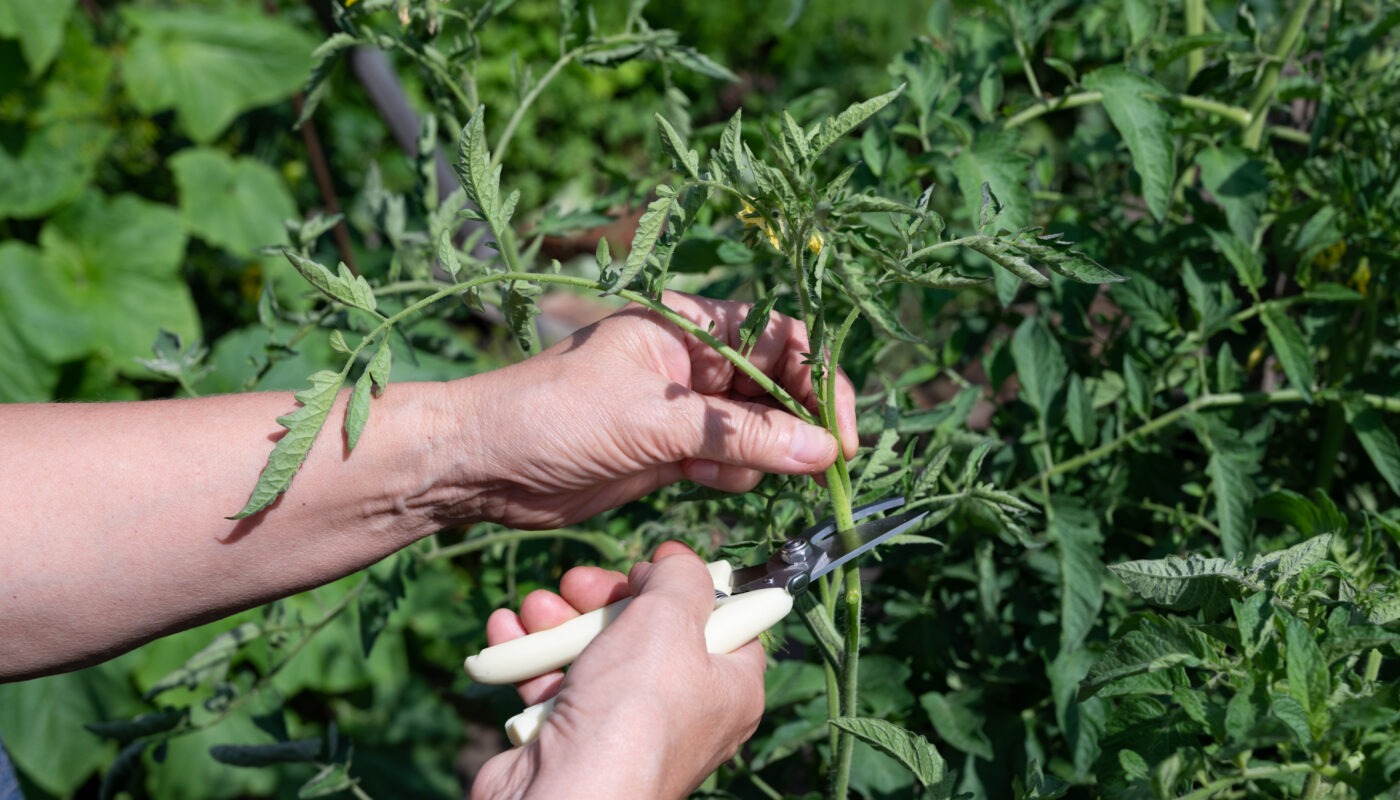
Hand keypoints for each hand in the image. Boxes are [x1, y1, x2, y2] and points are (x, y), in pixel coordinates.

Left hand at [448, 291, 856, 528]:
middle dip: (801, 425)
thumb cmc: (555, 417)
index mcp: (688, 325)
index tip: (840, 433)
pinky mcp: (669, 454)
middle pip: (777, 387)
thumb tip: (823, 450)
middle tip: (826, 466)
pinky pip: (728, 463)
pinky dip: (733, 477)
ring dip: (765, 456)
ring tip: (736, 474)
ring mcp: (682, 411)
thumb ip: (740, 436)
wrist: (484, 465)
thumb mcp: (653, 422)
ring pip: (757, 431)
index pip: (780, 339)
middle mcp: (693, 363)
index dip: (819, 381)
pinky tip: (706, 484)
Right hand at [470, 543, 766, 799]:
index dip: (689, 587)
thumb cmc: (632, 713)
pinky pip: (551, 683)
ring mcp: (623, 728)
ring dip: (557, 622)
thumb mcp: (670, 620)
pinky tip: (505, 630)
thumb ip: (682, 578)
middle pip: (648, 631)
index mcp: (727, 690)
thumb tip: (677, 562)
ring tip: (535, 608)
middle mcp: (682, 712)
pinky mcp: (571, 739)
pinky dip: (527, 655)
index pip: (724, 624)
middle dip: (603, 598)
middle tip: (577, 583)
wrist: (562, 799)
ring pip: (593, 653)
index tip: (653, 563)